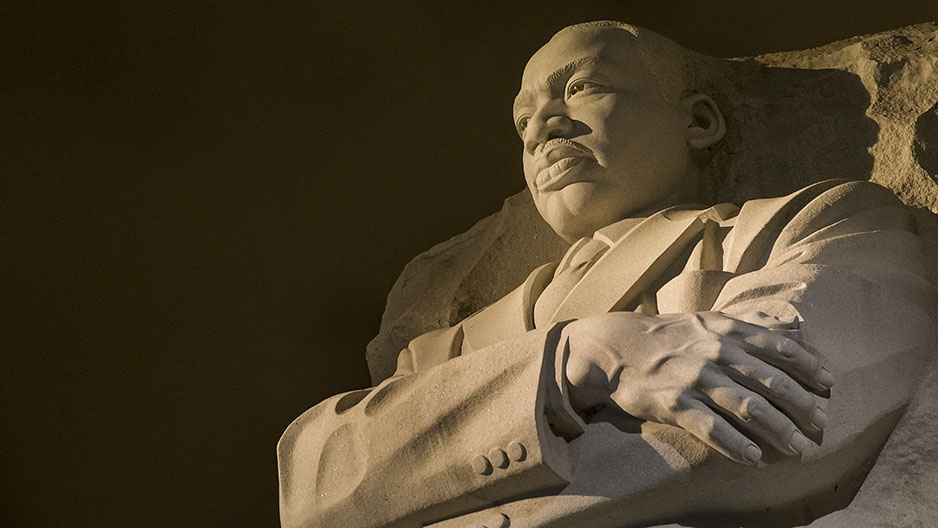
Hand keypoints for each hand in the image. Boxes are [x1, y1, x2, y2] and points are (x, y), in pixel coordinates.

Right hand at [560, 311, 832, 464]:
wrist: (614, 347)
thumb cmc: (666, 336)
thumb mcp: (707, 320)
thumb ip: (747, 327)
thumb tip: (794, 329)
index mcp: (726, 329)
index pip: (779, 347)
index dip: (809, 367)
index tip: (828, 384)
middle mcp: (714, 351)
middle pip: (771, 382)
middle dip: (801, 405)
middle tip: (819, 424)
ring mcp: (694, 378)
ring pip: (748, 407)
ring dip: (778, 430)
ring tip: (797, 448)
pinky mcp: (673, 403)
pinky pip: (711, 428)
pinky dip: (736, 445)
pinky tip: (755, 457)